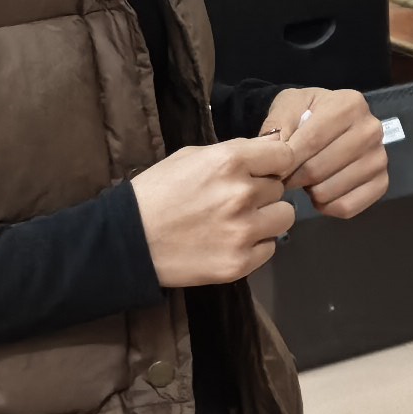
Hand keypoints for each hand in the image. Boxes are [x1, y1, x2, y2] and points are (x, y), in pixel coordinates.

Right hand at [129, 135, 302, 286]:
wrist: (128, 240)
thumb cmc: (157, 192)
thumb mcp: (191, 157)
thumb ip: (233, 152)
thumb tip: (267, 151)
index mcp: (230, 162)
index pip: (284, 155)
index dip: (275, 163)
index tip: (265, 171)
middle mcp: (242, 195)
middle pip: (280, 188)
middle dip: (262, 192)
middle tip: (235, 200)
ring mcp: (243, 231)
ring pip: (283, 217)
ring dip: (266, 218)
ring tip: (238, 221)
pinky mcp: (240, 263)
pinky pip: (270, 247)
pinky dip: (255, 245)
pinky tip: (230, 242)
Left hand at [261, 87, 389, 220]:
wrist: (327, 123)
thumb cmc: (306, 114)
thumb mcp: (288, 106)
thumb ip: (278, 126)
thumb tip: (274, 152)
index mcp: (350, 105)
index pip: (312, 140)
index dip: (286, 160)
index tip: (272, 169)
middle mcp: (371, 129)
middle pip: (319, 168)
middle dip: (294, 177)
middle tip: (286, 177)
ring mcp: (379, 158)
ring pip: (330, 191)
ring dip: (310, 191)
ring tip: (306, 180)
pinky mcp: (382, 183)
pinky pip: (347, 208)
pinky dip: (328, 206)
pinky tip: (321, 193)